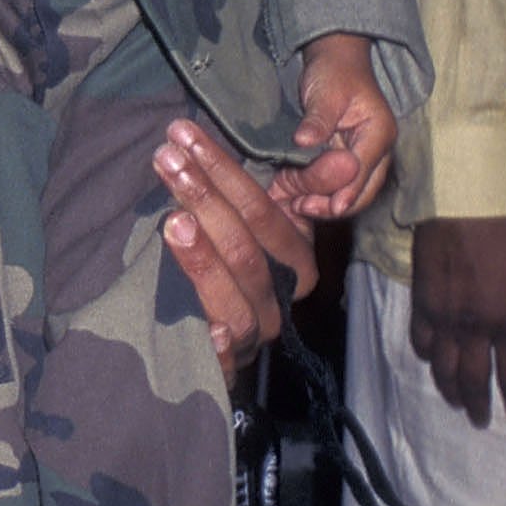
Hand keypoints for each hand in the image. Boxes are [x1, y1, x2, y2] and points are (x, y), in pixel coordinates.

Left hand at [154, 119, 318, 369]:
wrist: (216, 340)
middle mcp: (279, 300)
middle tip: (166, 160)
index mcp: (294, 262)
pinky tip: (204, 327)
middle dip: (205, 199)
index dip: (224, 172)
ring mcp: (252, 336)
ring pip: (235, 301)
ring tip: (173, 221)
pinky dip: (217, 341)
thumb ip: (251, 191)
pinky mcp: (225, 369)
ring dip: (203, 259)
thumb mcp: (241, 224)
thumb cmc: (223, 262)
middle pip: (245, 252)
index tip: (183, 136)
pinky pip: (225, 359)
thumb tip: (340, 160)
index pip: (264, 213)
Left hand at [269, 32, 396, 219]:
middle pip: (362, 190)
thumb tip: (305, 141)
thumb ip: (318, 118)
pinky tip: (294, 200)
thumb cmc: (334, 72)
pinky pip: (336, 186)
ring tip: (294, 206)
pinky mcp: (346, 162)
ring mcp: (362, 158)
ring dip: (323, 204)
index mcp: (378, 133)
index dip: (346, 191)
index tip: (328, 208)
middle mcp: (375, 151)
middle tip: (302, 208)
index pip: (363, 170)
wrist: (335, 62)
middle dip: (334, 205)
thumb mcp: (325, 91)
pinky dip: (318, 196)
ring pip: (349, 193)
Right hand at [408, 214, 505, 427]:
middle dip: (478, 406)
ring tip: (456, 401)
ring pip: (441, 367)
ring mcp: (442, 317)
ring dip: (449, 389)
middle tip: (481, 421)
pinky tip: (431, 360)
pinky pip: (419, 339)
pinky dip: (426, 355)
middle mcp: (473, 328)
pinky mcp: (420, 302)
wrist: (467, 201)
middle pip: (472, 380)